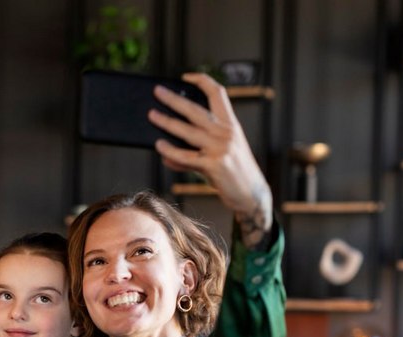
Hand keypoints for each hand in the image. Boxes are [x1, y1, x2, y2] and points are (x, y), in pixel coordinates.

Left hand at [148, 72, 272, 226]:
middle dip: (174, 99)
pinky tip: (159, 146)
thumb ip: (192, 152)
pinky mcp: (213, 165)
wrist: (251, 194)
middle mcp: (226, 132)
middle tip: (157, 91)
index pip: (218, 93)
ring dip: (166, 122)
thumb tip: (165, 154)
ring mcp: (220, 148)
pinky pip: (186, 156)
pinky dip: (170, 151)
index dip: (202, 81)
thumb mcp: (218, 155)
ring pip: (187, 130)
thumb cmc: (233, 172)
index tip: (185, 77)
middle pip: (195, 109)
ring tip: (151, 115)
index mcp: (231, 124)